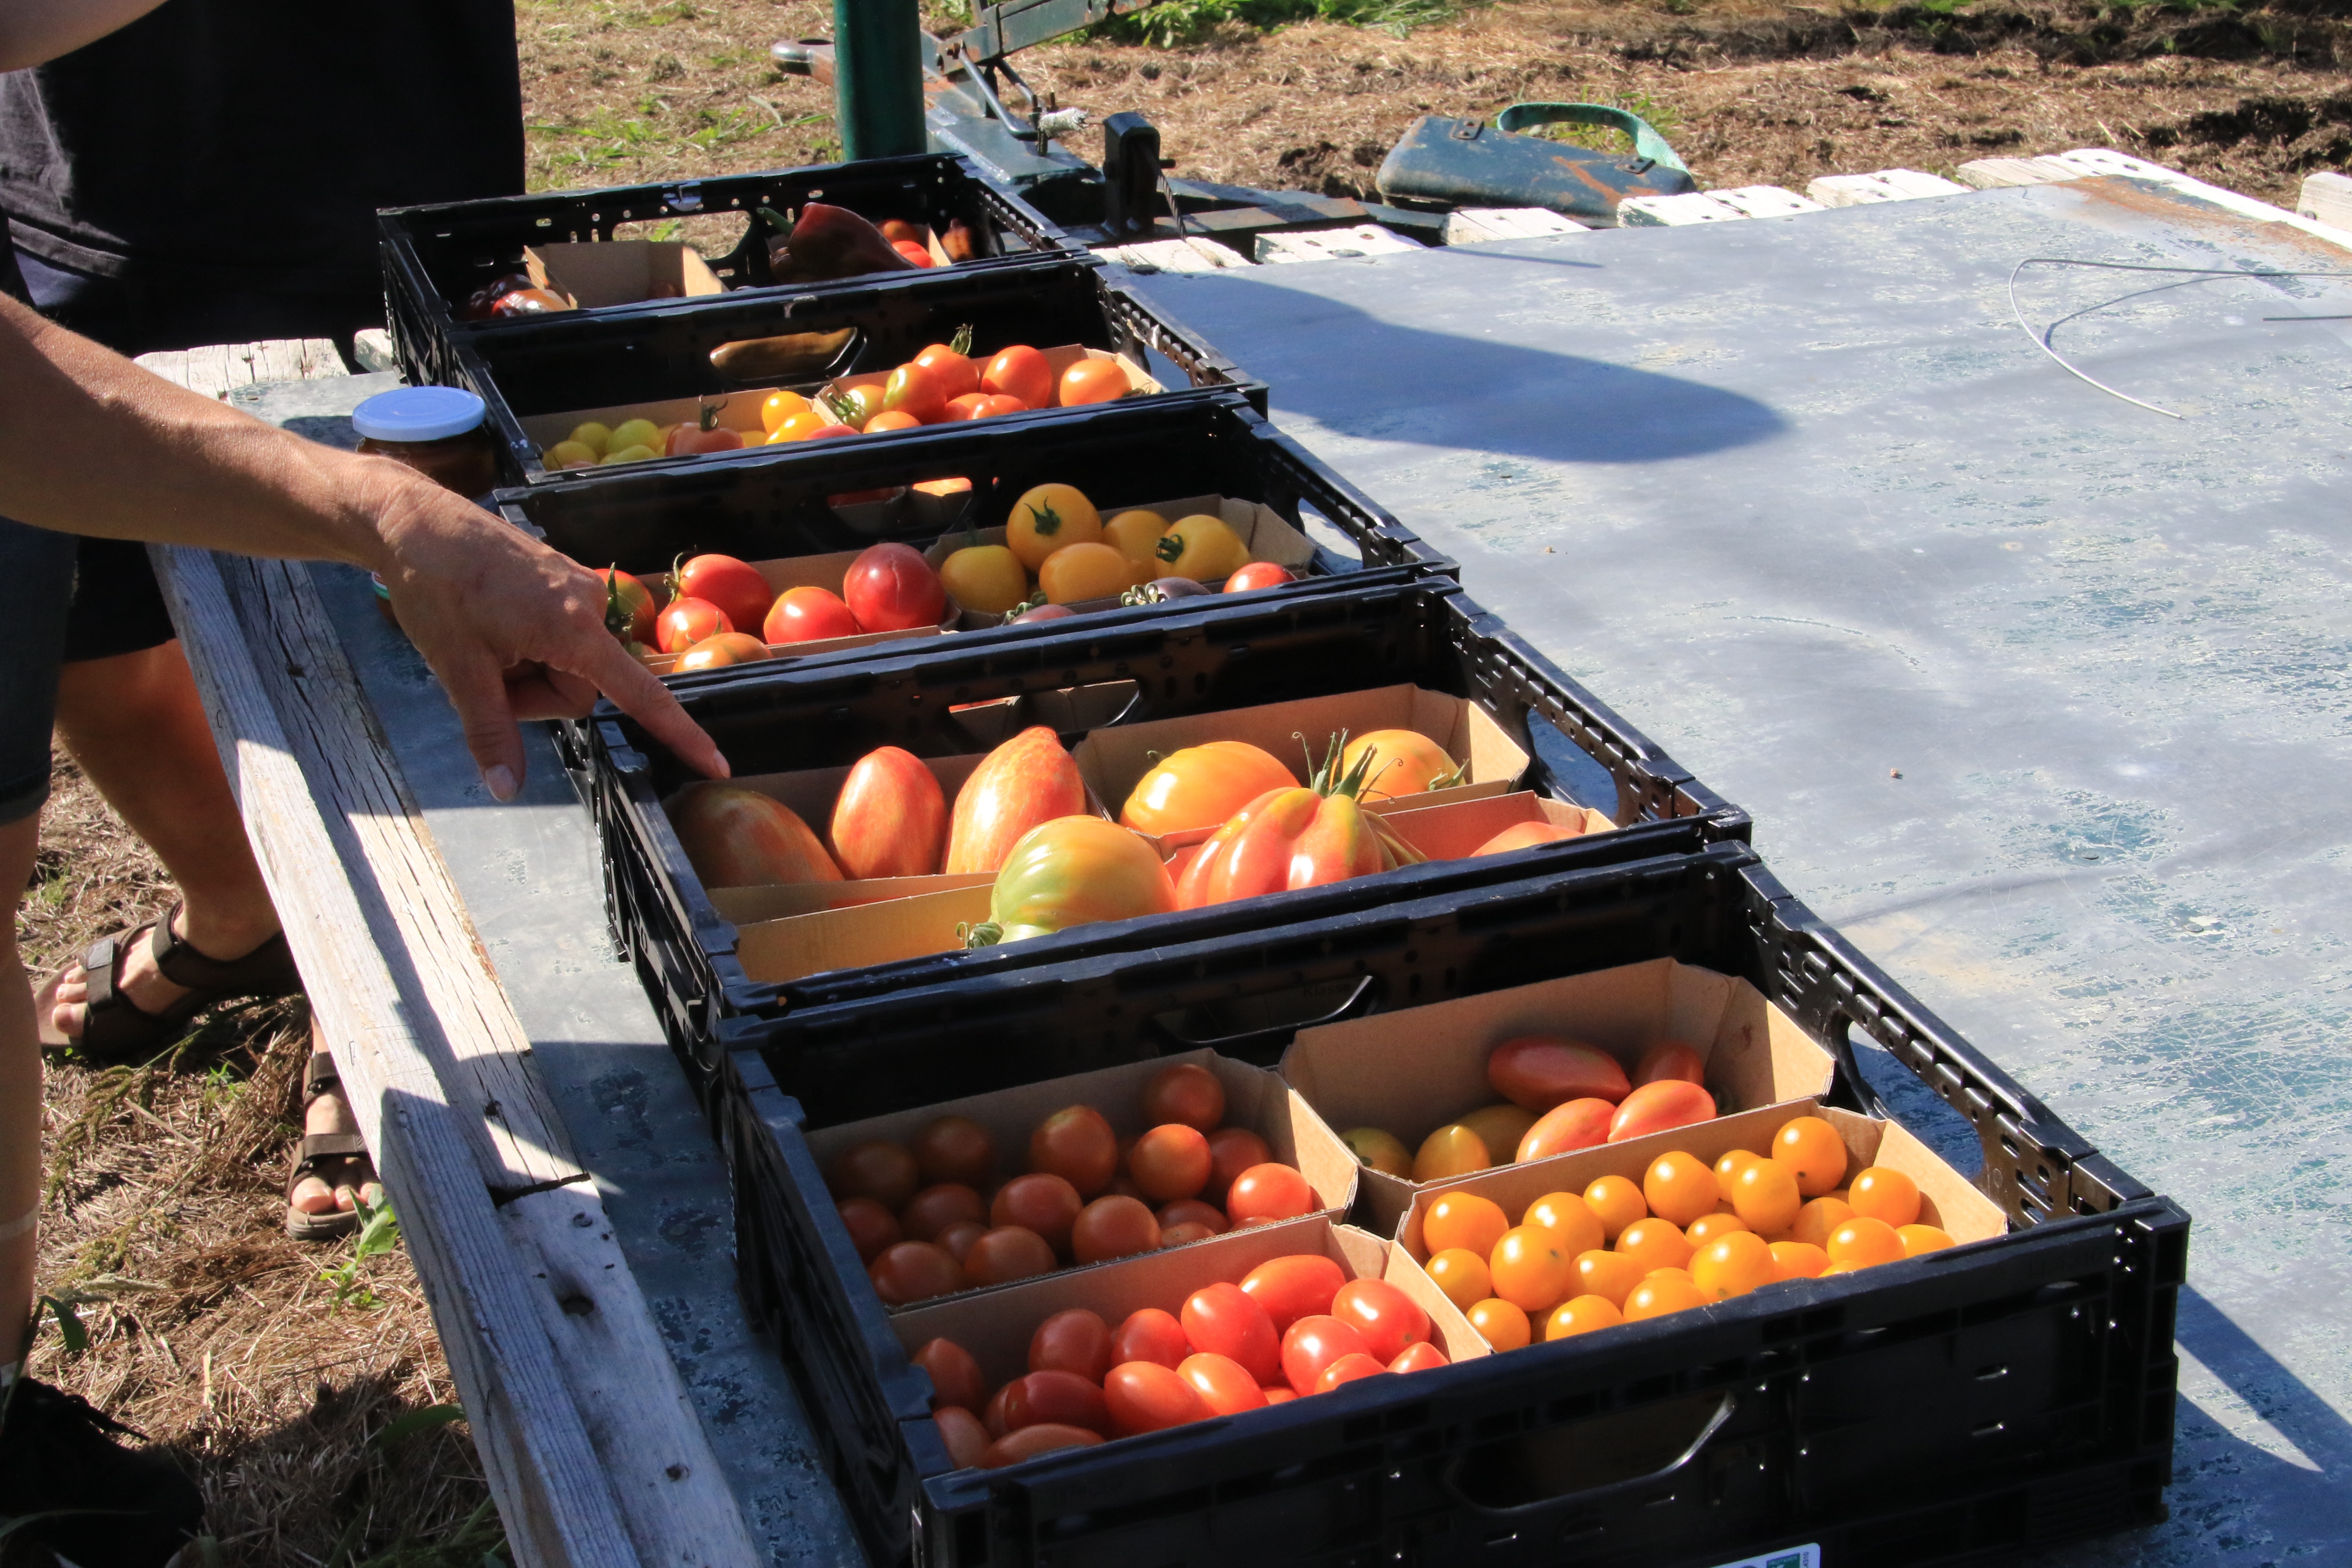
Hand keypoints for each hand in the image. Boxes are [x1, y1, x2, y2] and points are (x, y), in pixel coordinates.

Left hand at [363, 470, 726, 797]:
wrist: (413, 520)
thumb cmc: (436, 588)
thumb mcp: (458, 668)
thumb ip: (490, 731)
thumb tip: (506, 790)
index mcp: (574, 629)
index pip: (640, 695)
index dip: (679, 734)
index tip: (715, 764)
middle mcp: (589, 606)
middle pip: (579, 690)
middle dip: (532, 694)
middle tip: (482, 669)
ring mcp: (577, 589)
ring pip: (565, 664)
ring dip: (525, 668)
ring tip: (482, 639)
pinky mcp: (561, 580)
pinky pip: (558, 635)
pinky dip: (526, 643)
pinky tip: (488, 620)